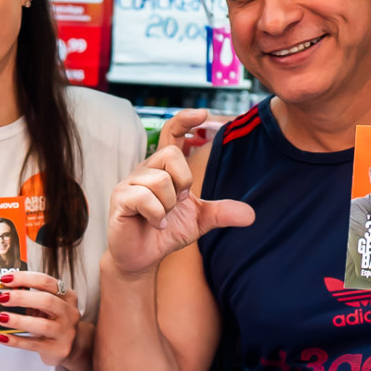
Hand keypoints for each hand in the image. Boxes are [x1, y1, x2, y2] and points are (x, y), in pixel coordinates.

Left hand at [0, 270, 80, 367]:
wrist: (71, 346)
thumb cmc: (53, 321)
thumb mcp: (48, 306)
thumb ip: (31, 296)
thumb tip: (3, 290)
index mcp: (67, 296)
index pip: (46, 282)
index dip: (25, 278)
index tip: (5, 279)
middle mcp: (69, 313)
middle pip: (47, 300)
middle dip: (21, 298)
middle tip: (2, 298)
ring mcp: (65, 332)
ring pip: (42, 325)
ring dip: (18, 320)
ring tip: (0, 317)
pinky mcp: (57, 349)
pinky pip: (33, 344)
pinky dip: (16, 340)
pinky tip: (2, 337)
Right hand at [104, 109, 254, 276]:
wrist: (143, 257)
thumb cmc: (166, 231)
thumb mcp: (200, 220)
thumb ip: (222, 212)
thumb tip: (251, 214)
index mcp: (164, 168)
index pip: (172, 133)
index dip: (185, 119)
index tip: (203, 113)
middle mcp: (145, 169)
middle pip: (170, 153)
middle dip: (183, 181)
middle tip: (178, 202)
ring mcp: (130, 183)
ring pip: (160, 179)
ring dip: (168, 205)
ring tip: (161, 217)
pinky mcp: (120, 199)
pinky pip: (144, 198)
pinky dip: (156, 215)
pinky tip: (155, 224)